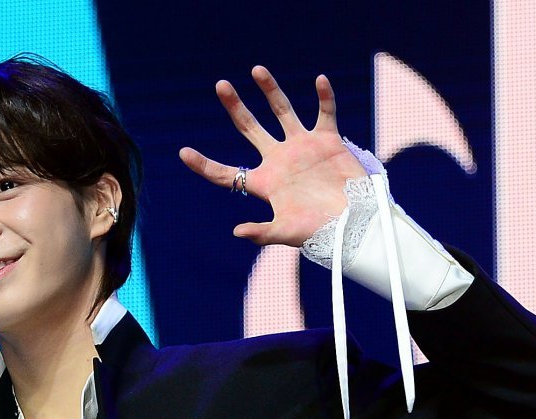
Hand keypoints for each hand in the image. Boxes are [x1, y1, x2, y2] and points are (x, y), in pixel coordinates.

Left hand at [180, 67, 366, 246]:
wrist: (352, 224)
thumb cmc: (318, 231)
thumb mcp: (285, 232)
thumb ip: (261, 232)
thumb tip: (236, 231)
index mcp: (263, 182)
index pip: (227, 173)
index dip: (204, 165)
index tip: (183, 153)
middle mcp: (278, 160)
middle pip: (249, 128)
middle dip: (235, 107)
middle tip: (221, 85)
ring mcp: (302, 147)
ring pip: (282, 111)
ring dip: (270, 90)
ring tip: (256, 69)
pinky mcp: (327, 140)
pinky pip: (325, 113)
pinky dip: (325, 97)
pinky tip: (320, 80)